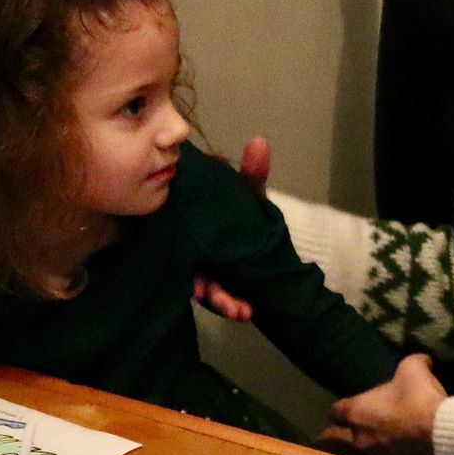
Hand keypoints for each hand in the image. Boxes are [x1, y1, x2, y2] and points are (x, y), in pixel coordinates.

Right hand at [191, 136, 273, 319]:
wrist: (272, 253)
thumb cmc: (251, 219)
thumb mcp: (253, 198)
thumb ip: (254, 175)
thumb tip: (259, 142)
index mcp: (197, 229)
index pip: (181, 240)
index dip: (185, 252)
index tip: (196, 271)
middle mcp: (193, 252)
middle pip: (189, 270)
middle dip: (205, 286)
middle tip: (215, 295)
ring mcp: (205, 272)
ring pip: (204, 290)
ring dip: (221, 302)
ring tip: (240, 310)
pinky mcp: (219, 289)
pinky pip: (221, 301)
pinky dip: (233, 307)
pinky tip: (246, 312)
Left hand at [322, 353, 444, 454]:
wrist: (440, 432)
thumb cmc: (417, 397)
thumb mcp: (414, 368)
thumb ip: (412, 362)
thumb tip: (423, 360)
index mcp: (356, 412)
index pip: (335, 412)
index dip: (345, 407)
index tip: (356, 404)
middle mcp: (360, 438)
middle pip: (352, 432)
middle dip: (364, 426)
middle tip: (382, 417)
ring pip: (372, 448)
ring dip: (382, 441)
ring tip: (401, 433)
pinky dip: (399, 454)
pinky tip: (414, 446)